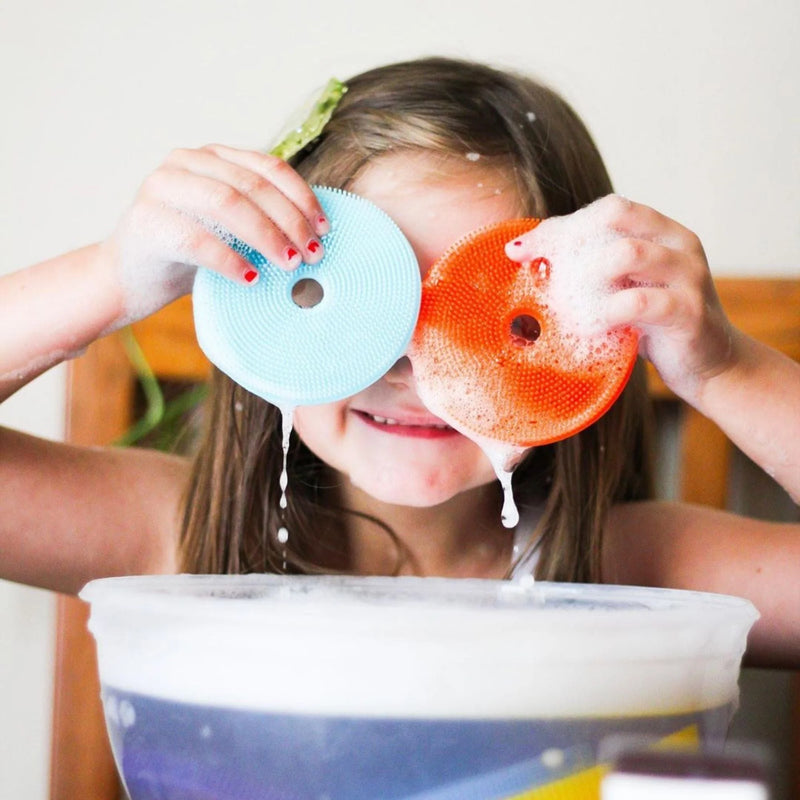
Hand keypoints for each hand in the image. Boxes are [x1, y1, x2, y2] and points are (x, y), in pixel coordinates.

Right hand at [102, 144, 328, 322]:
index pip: (268, 167)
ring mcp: (161, 187)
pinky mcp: (146, 222)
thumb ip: (262, 219)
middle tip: (312, 254)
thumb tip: (317, 238)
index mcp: (212, 157)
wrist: (128, 279)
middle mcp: (185, 163)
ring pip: (227, 203)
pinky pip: (197, 239)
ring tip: (289, 265)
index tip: (325, 230)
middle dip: (290, 221)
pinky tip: (252, 278)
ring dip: (266, 236)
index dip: (302, 197)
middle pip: (252, 186)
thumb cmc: (188, 257)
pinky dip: (230, 260)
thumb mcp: (230, 230)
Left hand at [505, 195, 735, 404]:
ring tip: (570, 304)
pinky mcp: (687, 312)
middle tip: (541, 274)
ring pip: (628, 253)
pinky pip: (637, 302)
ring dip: (587, 277)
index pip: (608, 209)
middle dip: (569, 242)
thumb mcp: (624, 288)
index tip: (520, 251)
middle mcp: (679, 244)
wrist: (713, 366)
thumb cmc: (657, 326)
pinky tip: (590, 327)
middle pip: (617, 217)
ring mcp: (688, 276)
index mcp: (662, 232)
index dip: (561, 225)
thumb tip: (526, 254)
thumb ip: (592, 267)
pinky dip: (605, 313)